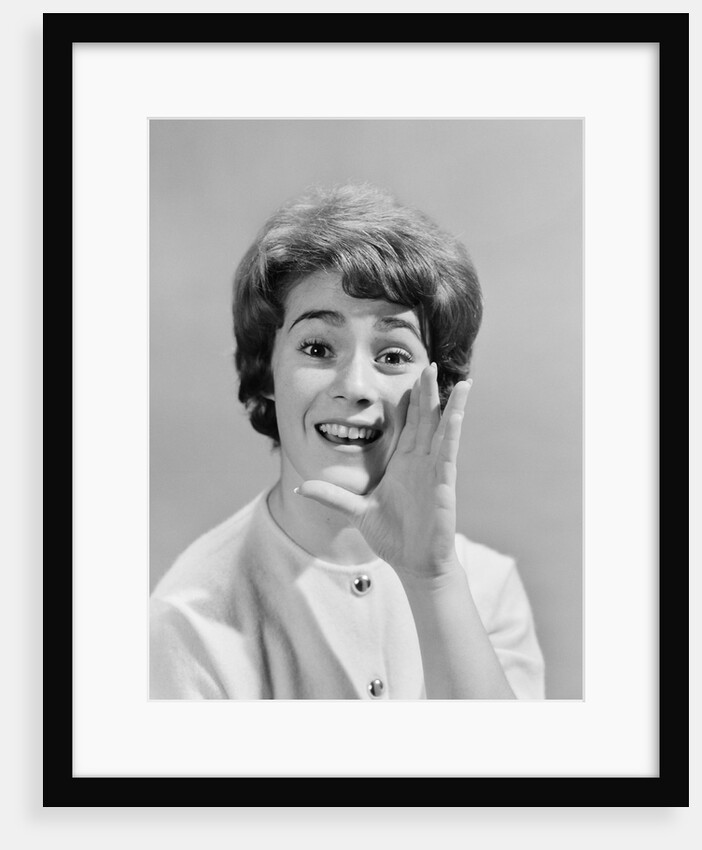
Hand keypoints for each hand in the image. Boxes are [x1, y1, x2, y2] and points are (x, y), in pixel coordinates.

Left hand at [296, 364, 471, 581]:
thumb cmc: (391, 537)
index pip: (407, 425)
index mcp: (402, 464)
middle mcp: (420, 462)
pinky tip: (457, 409)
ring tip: (457, 380)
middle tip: (427, 364)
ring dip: (448, 404)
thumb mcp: (355, 511)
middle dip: (426, 392)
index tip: (410, 376)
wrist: (414, 563)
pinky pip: (448, 450)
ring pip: (443, 429)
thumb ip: (331, 496)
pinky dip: (453, 428)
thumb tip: (300, 487)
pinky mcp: (443, 481)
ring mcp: (433, 470)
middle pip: (425, 419)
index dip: (409, 401)